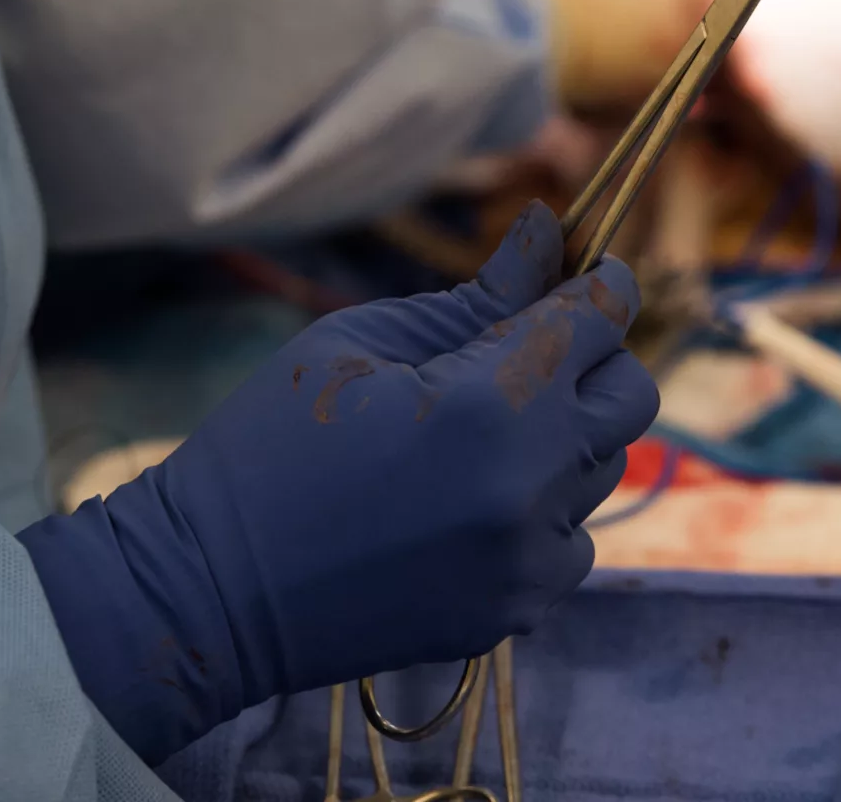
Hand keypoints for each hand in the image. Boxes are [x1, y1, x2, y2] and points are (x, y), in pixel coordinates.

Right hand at [18, 202, 657, 763]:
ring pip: (601, 468)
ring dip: (563, 438)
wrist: (209, 593)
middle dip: (596, 358)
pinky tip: (472, 503)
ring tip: (476, 436)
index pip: (597, 319)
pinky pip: (572, 541)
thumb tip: (549, 230)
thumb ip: (475, 295)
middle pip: (631, 396)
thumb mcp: (361, 343)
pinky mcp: (516, 610)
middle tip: (534, 351)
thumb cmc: (268, 446)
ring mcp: (529, 557)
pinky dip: (542, 513)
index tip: (590, 271)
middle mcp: (531, 483)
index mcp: (489, 401)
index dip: (599, 283)